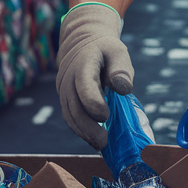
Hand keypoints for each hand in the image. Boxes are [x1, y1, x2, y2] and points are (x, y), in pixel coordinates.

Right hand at [56, 4, 133, 148]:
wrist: (83, 43)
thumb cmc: (106, 50)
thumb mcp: (118, 52)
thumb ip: (122, 69)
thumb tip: (123, 89)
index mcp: (83, 64)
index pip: (84, 85)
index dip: (93, 103)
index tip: (106, 116)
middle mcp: (68, 78)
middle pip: (74, 106)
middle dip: (88, 126)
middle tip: (104, 141)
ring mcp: (63, 89)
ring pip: (69, 115)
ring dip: (83, 132)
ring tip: (100, 144)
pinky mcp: (65, 98)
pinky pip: (69, 116)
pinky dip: (80, 130)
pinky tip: (93, 139)